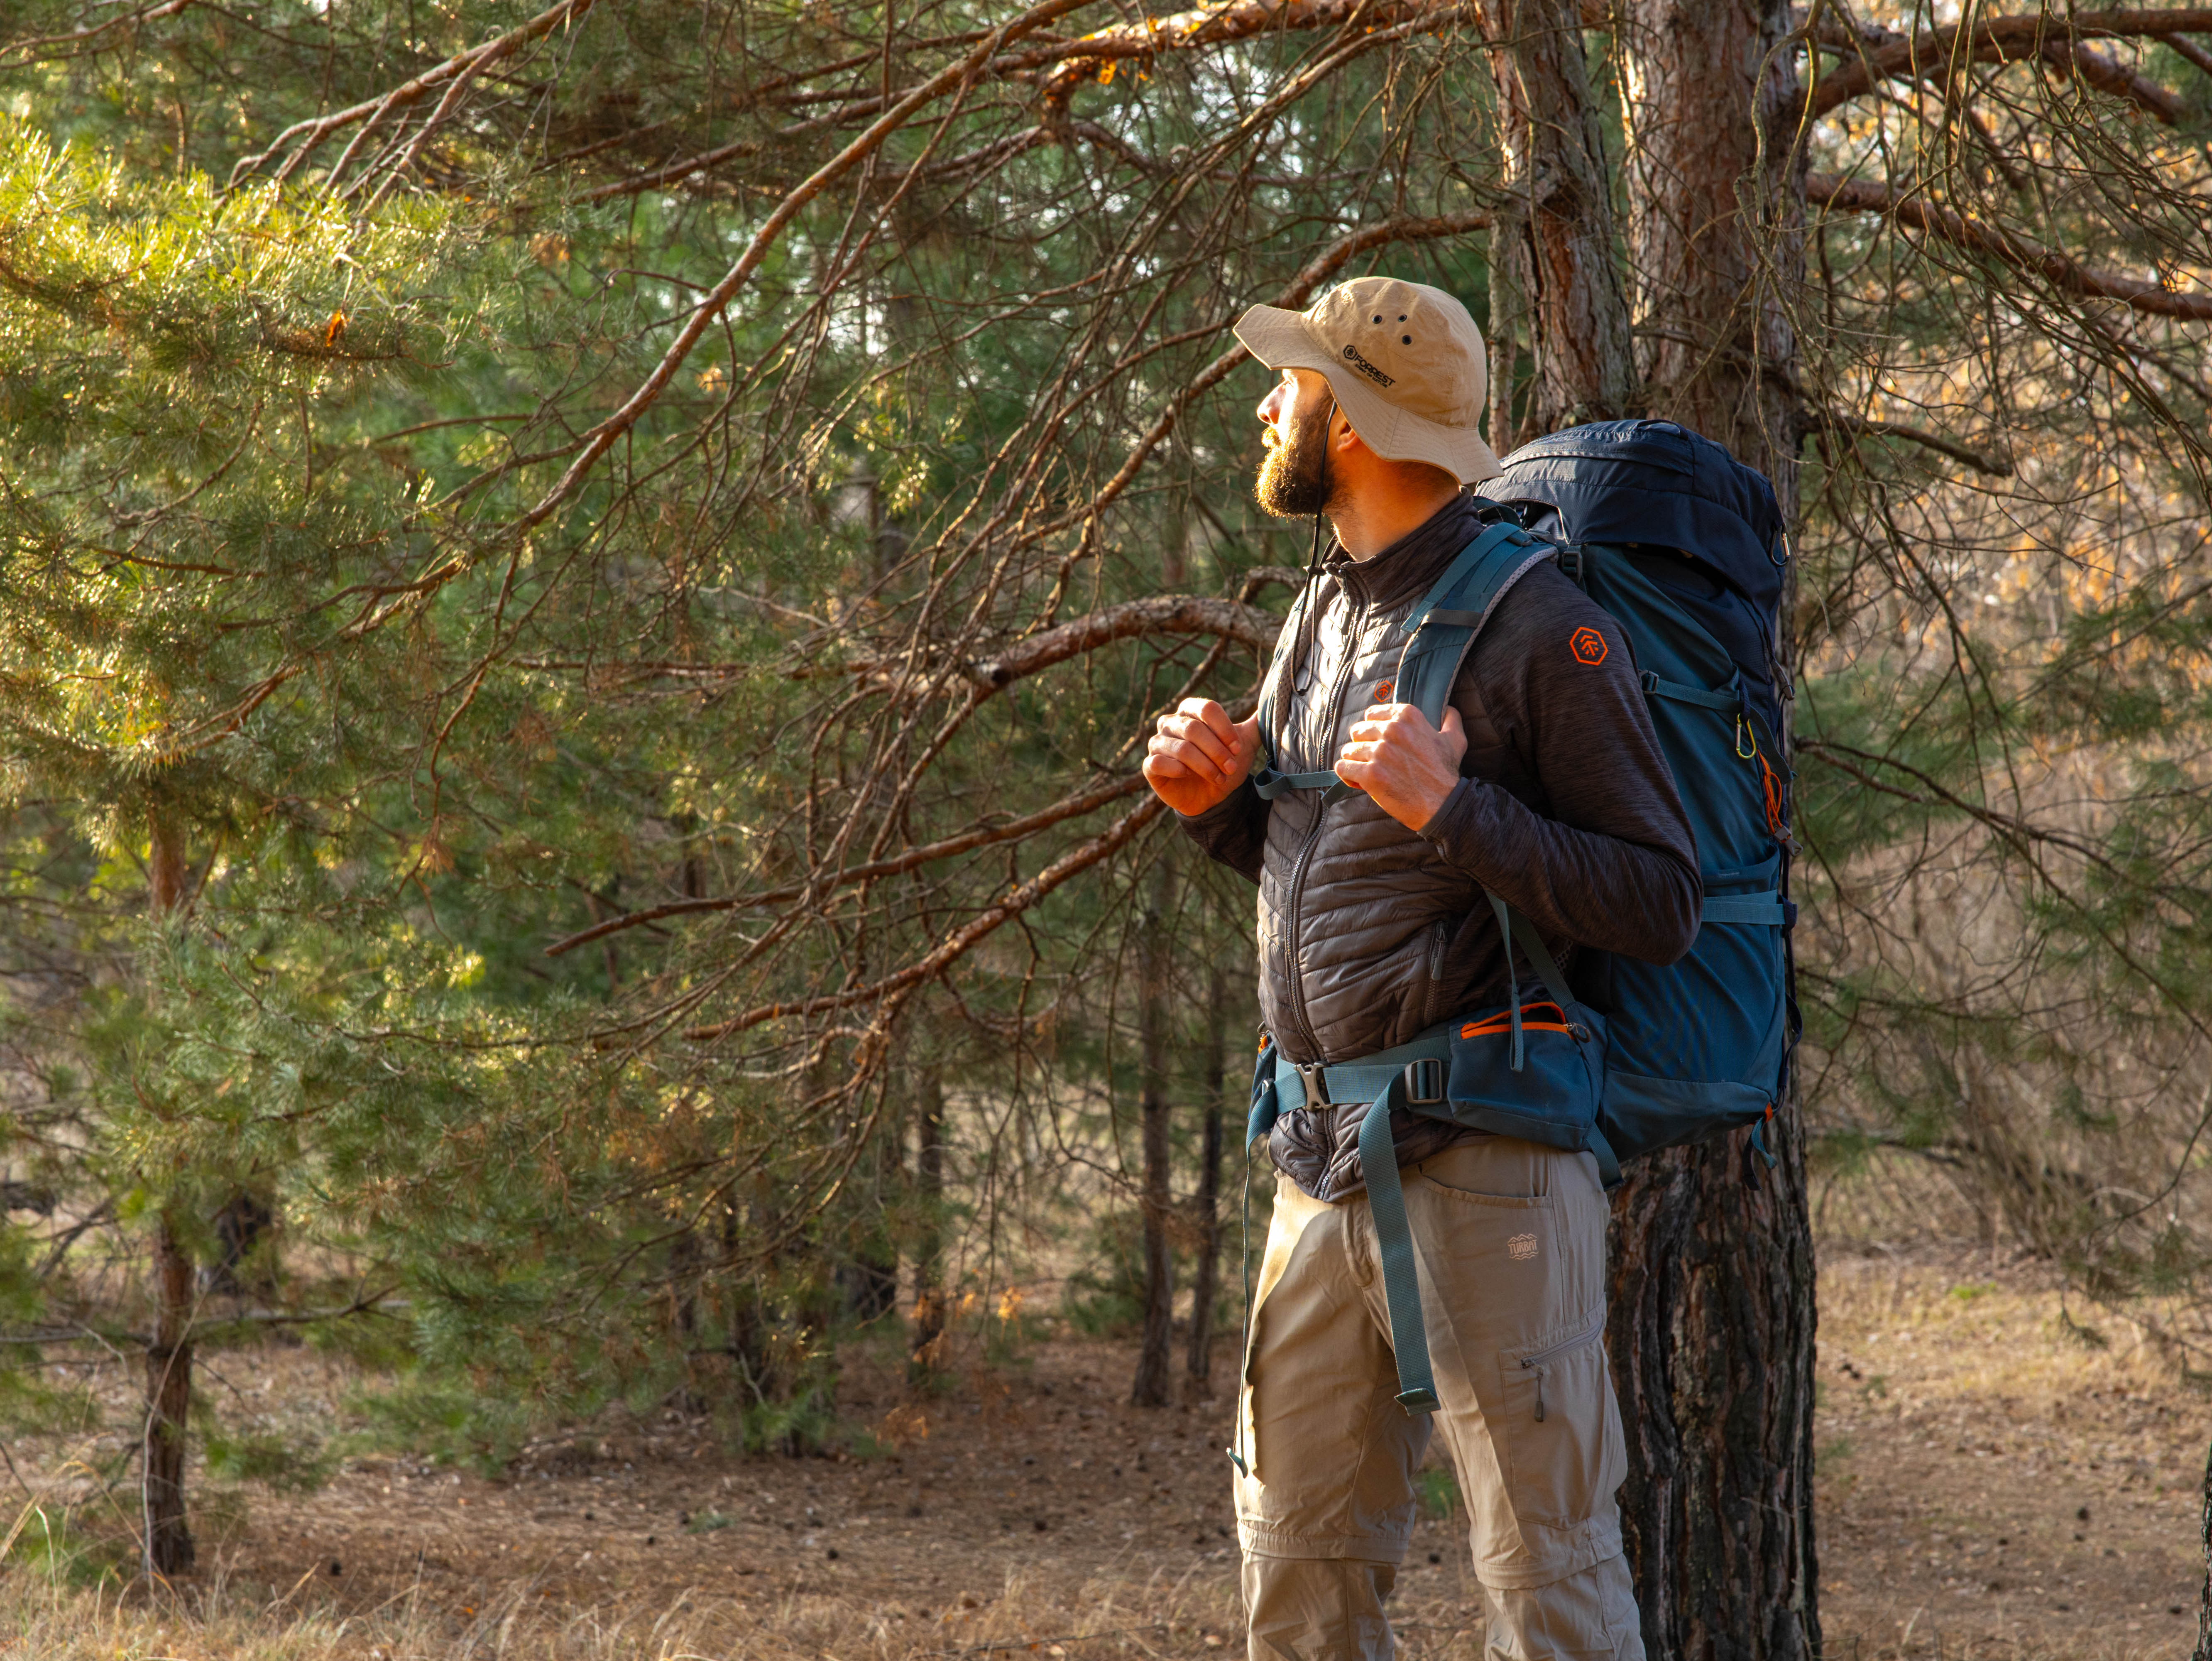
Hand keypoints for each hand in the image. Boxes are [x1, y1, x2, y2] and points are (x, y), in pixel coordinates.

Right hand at [1143, 697, 1259, 816]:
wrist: (1211, 796)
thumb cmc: (1224, 765)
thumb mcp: (1243, 745)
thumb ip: (1255, 725)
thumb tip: (1273, 703)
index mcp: (1190, 711)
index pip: (1207, 708)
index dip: (1225, 729)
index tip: (1238, 748)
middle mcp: (1170, 723)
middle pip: (1194, 729)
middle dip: (1217, 751)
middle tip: (1231, 767)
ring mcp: (1157, 743)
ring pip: (1181, 749)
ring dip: (1204, 765)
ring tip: (1219, 777)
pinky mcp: (1150, 766)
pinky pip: (1159, 763)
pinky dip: (1178, 770)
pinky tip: (1188, 776)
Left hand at [1335, 703, 1466, 830]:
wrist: (1443, 805)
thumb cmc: (1446, 773)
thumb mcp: (1455, 739)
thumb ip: (1449, 718)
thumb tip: (1446, 708)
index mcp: (1407, 716)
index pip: (1371, 714)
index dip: (1373, 730)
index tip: (1380, 742)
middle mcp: (1391, 730)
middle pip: (1357, 731)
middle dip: (1363, 746)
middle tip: (1375, 760)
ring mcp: (1379, 752)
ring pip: (1348, 750)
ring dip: (1356, 762)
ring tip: (1368, 773)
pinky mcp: (1370, 774)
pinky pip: (1342, 768)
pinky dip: (1347, 776)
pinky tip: (1358, 782)